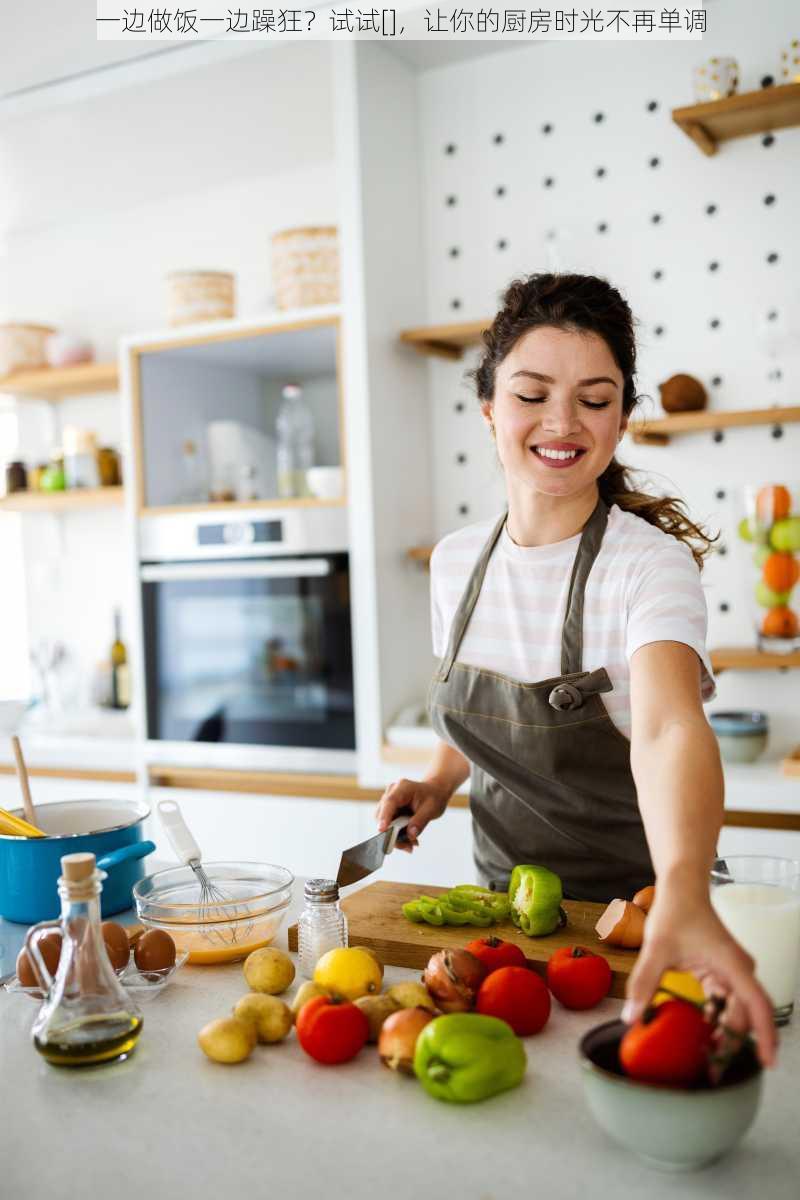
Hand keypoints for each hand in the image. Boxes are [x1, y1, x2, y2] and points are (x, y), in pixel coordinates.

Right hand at [375, 778, 449, 851]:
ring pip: (384, 823)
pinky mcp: (390, 811)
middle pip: (383, 815)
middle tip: (408, 847)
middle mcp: (392, 793)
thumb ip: (420, 821)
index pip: (390, 802)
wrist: (434, 793)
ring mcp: (389, 802)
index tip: (382, 830)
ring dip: (396, 837)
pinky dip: (398, 835)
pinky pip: (389, 826)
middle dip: (392, 833)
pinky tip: (410, 840)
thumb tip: (410, 835)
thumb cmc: (433, 797)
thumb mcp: (431, 809)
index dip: (385, 816)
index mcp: (402, 788)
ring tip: (411, 844)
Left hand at [621, 886, 777, 1068]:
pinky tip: (699, 1034)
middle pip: (745, 1016)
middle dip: (733, 1043)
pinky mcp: (722, 973)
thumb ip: (644, 983)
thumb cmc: (676, 911)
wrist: (682, 888)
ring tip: (705, 1059)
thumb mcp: (656, 947)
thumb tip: (631, 1017)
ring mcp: (732, 972)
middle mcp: (739, 970)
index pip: (758, 1005)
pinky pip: (724, 1003)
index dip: (765, 1036)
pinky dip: (714, 1019)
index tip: (766, 1063)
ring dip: (723, 1034)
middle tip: (712, 1072)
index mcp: (732, 964)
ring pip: (735, 1012)